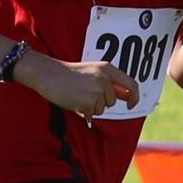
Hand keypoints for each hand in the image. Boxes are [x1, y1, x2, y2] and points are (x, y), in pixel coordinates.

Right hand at [18, 56, 137, 117]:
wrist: (48, 74)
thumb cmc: (69, 74)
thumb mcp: (93, 72)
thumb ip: (110, 83)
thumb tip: (127, 97)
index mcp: (108, 69)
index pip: (131, 84)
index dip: (134, 97)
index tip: (130, 105)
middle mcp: (104, 79)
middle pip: (112, 101)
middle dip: (100, 102)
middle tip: (83, 93)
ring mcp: (96, 91)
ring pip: (101, 109)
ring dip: (90, 107)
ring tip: (77, 95)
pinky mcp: (87, 102)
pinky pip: (90, 114)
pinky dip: (82, 111)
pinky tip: (73, 101)